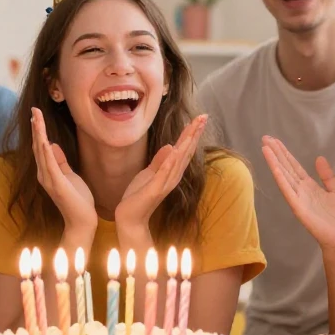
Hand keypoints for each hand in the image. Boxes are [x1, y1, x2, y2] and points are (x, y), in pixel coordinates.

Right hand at [31, 107, 96, 232]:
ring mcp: (49, 179)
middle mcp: (44, 174)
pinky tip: (43, 139)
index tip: (36, 115)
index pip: (40, 147)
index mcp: (47, 171)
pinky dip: (45, 151)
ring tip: (36, 118)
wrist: (82, 221)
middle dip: (36, 127)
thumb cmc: (78, 200)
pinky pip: (50, 164)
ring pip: (41, 152)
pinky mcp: (56, 184)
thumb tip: (53, 144)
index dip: (38, 131)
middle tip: (34, 110)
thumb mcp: (70, 175)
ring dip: (38, 134)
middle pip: (37, 146)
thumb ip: (61, 161)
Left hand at [115, 115, 207, 235]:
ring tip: (193, 129)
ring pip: (178, 160)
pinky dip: (169, 162)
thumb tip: (170, 145)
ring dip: (186, 145)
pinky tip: (174, 150)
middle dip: (194, 134)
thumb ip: (160, 161)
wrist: (130, 217)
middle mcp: (173, 176)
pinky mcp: (154, 189)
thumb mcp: (149, 173)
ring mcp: (165, 183)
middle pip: (186, 152)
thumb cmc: (138, 196)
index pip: (184, 149)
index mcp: (172, 171)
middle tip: (204, 117)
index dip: (192, 133)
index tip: (200, 118)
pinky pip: (163, 173)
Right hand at [261, 135, 334, 253]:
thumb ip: (327, 176)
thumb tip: (319, 158)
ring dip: (274, 162)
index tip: (275, 141)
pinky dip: (280, 178)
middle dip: (276, 152)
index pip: (294, 165)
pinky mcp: (298, 206)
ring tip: (265, 147)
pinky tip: (274, 167)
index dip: (285, 153)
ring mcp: (298, 197)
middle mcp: (300, 189)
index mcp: (309, 185)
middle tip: (265, 137)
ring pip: (284, 176)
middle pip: (286, 167)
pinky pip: (288, 190)